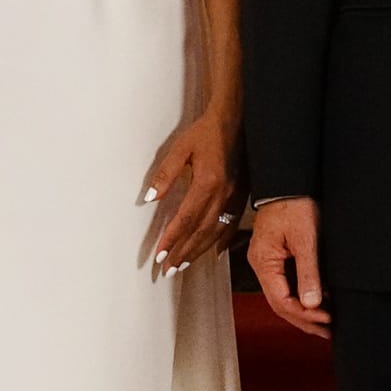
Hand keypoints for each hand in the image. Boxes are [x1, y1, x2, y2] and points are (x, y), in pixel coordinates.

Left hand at [140, 114, 235, 276]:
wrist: (236, 121)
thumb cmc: (206, 133)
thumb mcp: (180, 148)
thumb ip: (165, 174)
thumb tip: (149, 198)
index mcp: (207, 182)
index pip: (186, 219)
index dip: (172, 239)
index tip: (159, 255)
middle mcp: (223, 194)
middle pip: (201, 231)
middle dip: (183, 252)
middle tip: (168, 269)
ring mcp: (234, 197)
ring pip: (216, 232)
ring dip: (198, 251)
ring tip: (182, 264)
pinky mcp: (240, 197)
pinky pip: (230, 225)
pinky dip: (219, 242)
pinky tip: (212, 251)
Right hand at [246, 195, 328, 338]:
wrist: (288, 181)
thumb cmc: (295, 204)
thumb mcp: (306, 239)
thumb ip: (308, 273)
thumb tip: (312, 303)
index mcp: (264, 262)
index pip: (281, 300)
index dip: (305, 314)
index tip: (327, 319)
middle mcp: (261, 265)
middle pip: (280, 303)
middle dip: (304, 319)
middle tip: (327, 331)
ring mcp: (267, 261)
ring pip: (283, 295)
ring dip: (303, 310)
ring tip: (326, 322)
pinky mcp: (276, 255)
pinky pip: (286, 283)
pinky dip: (301, 295)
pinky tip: (318, 300)